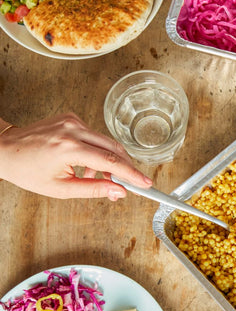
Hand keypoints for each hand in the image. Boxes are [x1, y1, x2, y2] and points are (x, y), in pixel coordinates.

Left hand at [0, 113, 151, 199]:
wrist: (6, 150)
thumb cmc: (28, 171)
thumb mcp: (61, 189)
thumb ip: (93, 189)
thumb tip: (118, 192)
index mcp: (69, 149)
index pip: (110, 162)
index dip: (131, 174)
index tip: (146, 183)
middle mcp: (72, 130)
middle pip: (113, 148)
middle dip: (124, 168)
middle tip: (128, 184)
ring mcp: (71, 121)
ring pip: (105, 142)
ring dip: (107, 162)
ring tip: (94, 178)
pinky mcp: (71, 118)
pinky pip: (94, 136)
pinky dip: (96, 152)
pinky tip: (85, 165)